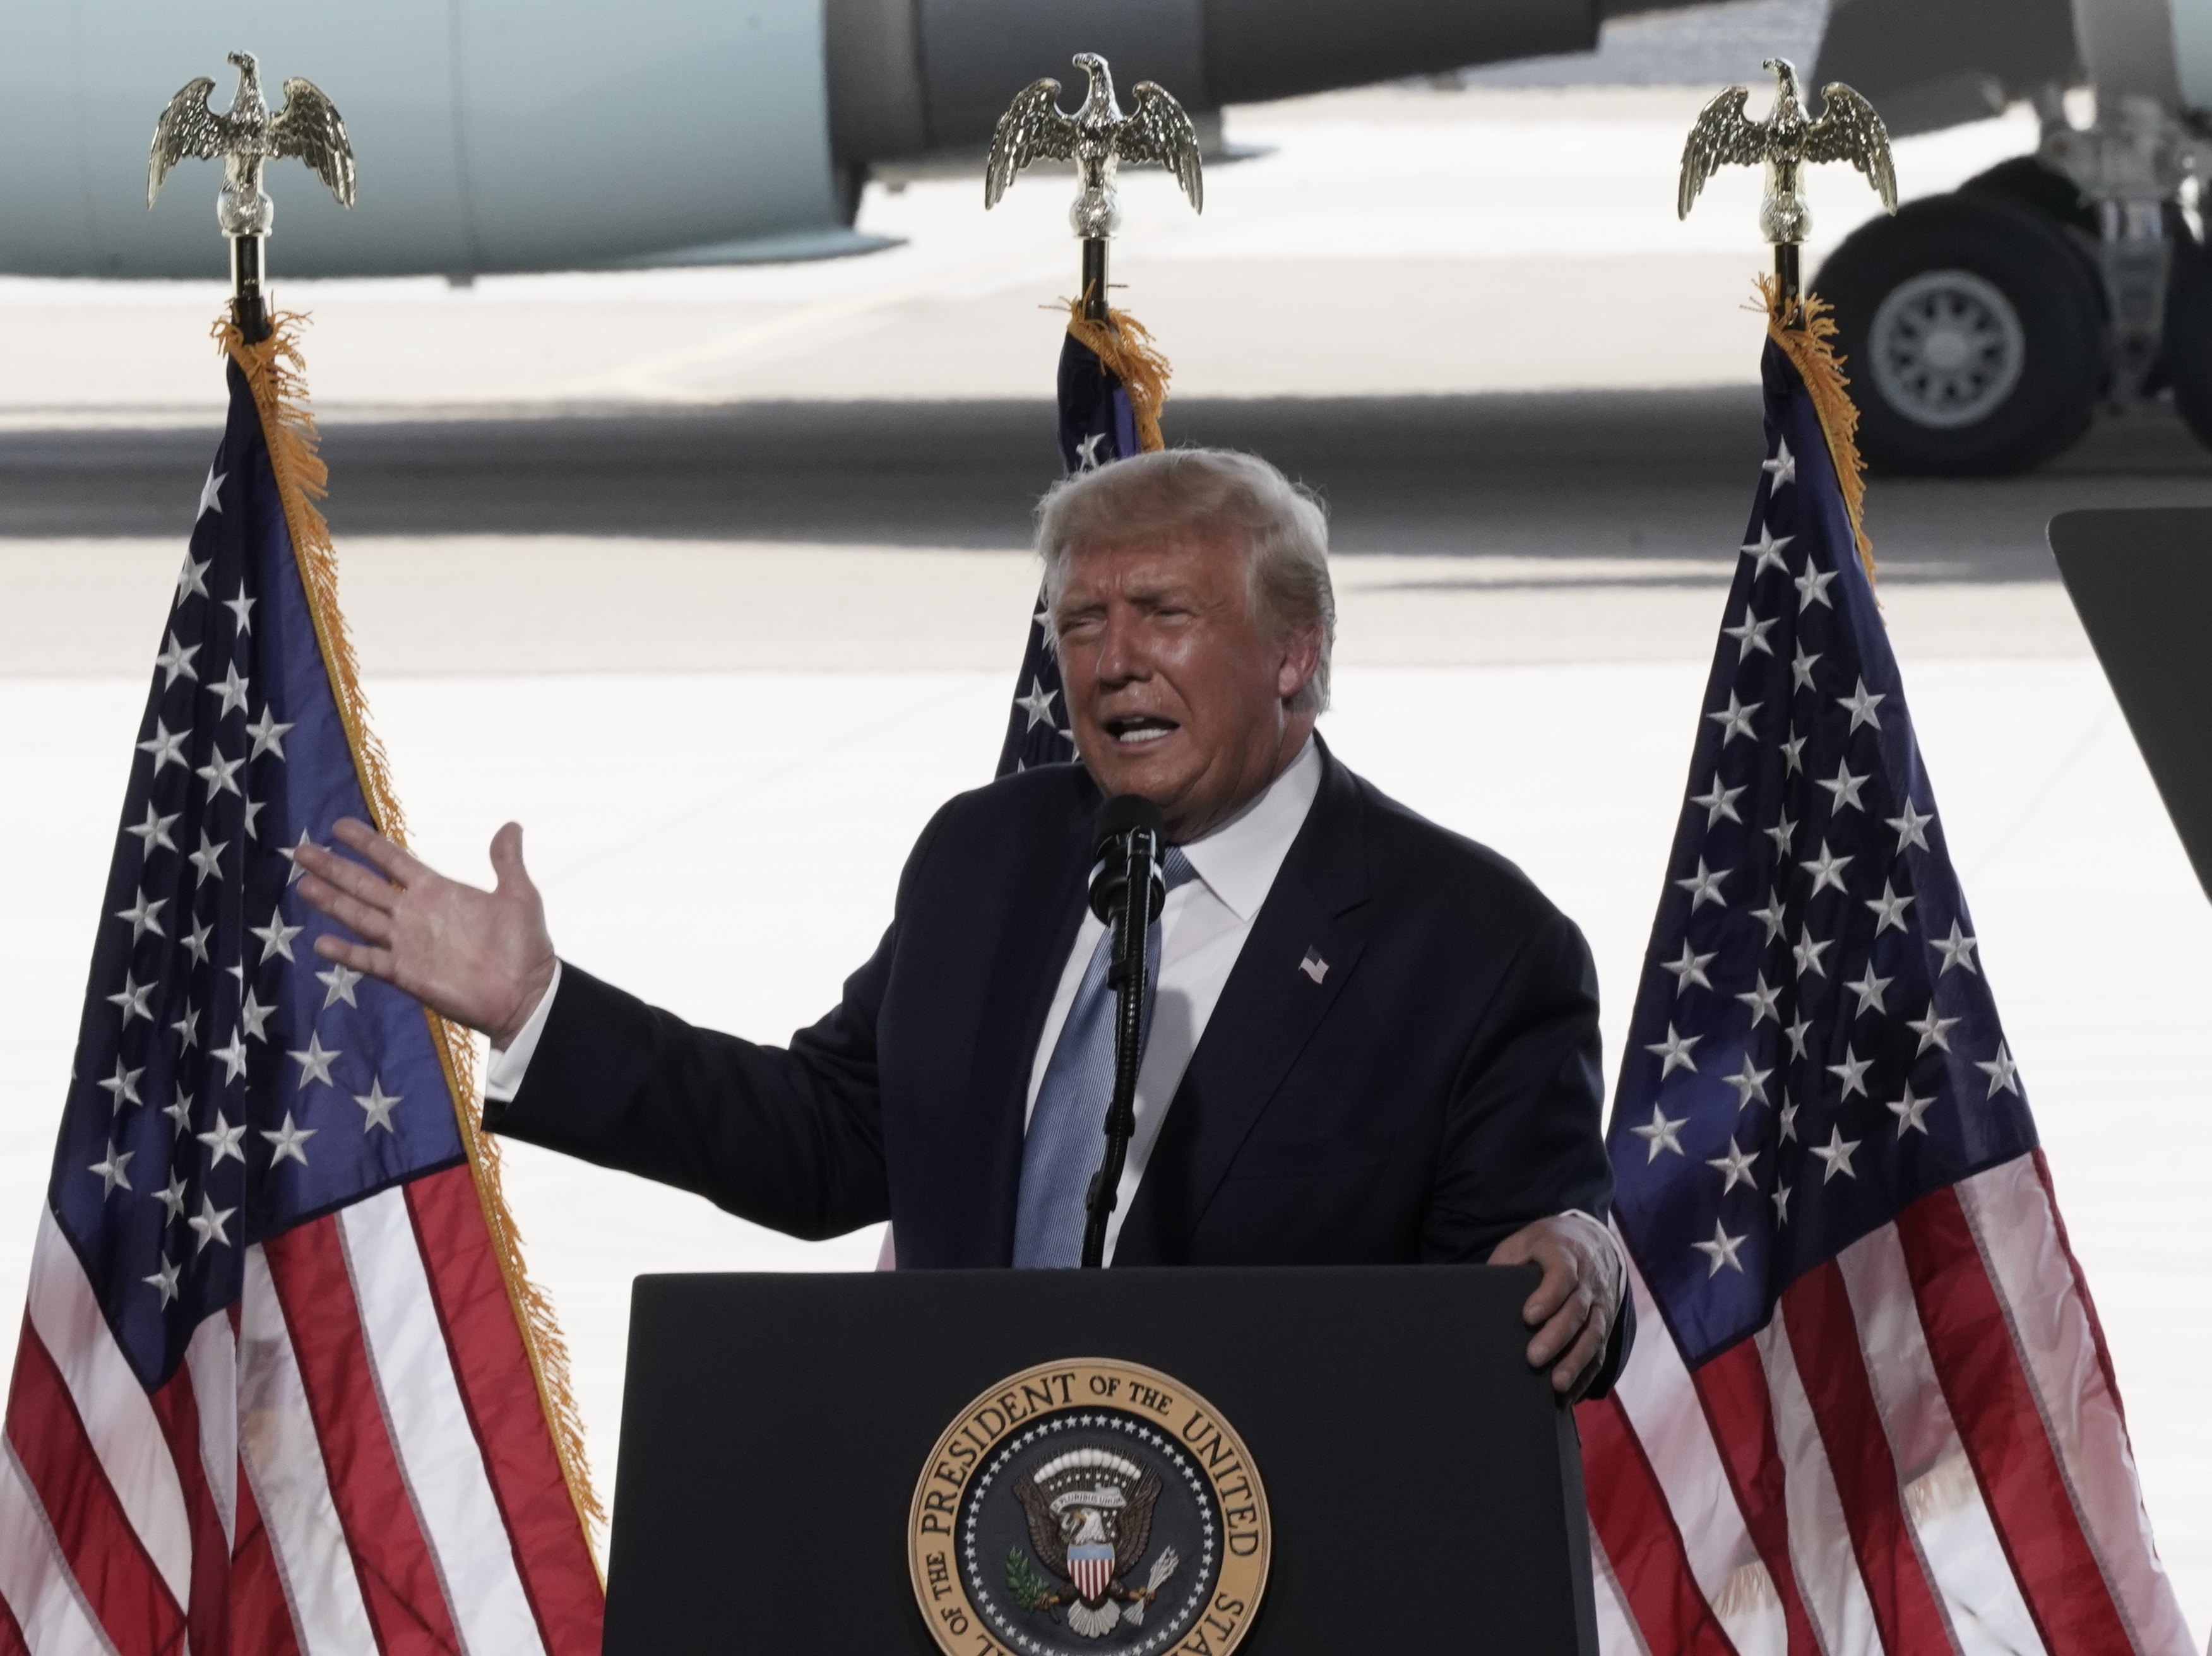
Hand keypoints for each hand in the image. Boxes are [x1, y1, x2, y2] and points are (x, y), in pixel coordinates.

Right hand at [294, 818, 556, 1049]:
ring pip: (360, 917)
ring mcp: (407, 944)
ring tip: (303, 884)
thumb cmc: (524, 946)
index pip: (394, 861)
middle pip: (365, 885)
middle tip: (301, 850)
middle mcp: (415, 914)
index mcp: (437, 891)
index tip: (339, 826)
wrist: (526, 993)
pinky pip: (371, 960)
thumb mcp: (519, 896)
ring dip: (332, 902)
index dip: (367, 844)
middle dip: (334, 867)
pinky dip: (347, 953)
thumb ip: (507, 861)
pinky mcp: (407, 973)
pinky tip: (321, 942)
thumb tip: (511, 825)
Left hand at [1489, 1214, 1622, 1399]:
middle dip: (1556, 1336)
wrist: (1592, 1240)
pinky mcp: (1606, 1323)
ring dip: (1575, 1361)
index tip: (1528, 1317)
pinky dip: (1586, 1373)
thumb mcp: (1523, 1242)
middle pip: (1576, 1311)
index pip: (1562, 1275)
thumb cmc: (1547, 1245)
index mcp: (1566, 1254)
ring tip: (1556, 1384)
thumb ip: (1506, 1264)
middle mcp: (1588, 1280)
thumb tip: (1480, 1295)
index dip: (1547, 1296)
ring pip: (1593, 1334)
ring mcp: (1601, 1303)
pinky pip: (1600, 1350)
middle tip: (1533, 1358)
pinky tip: (1569, 1393)